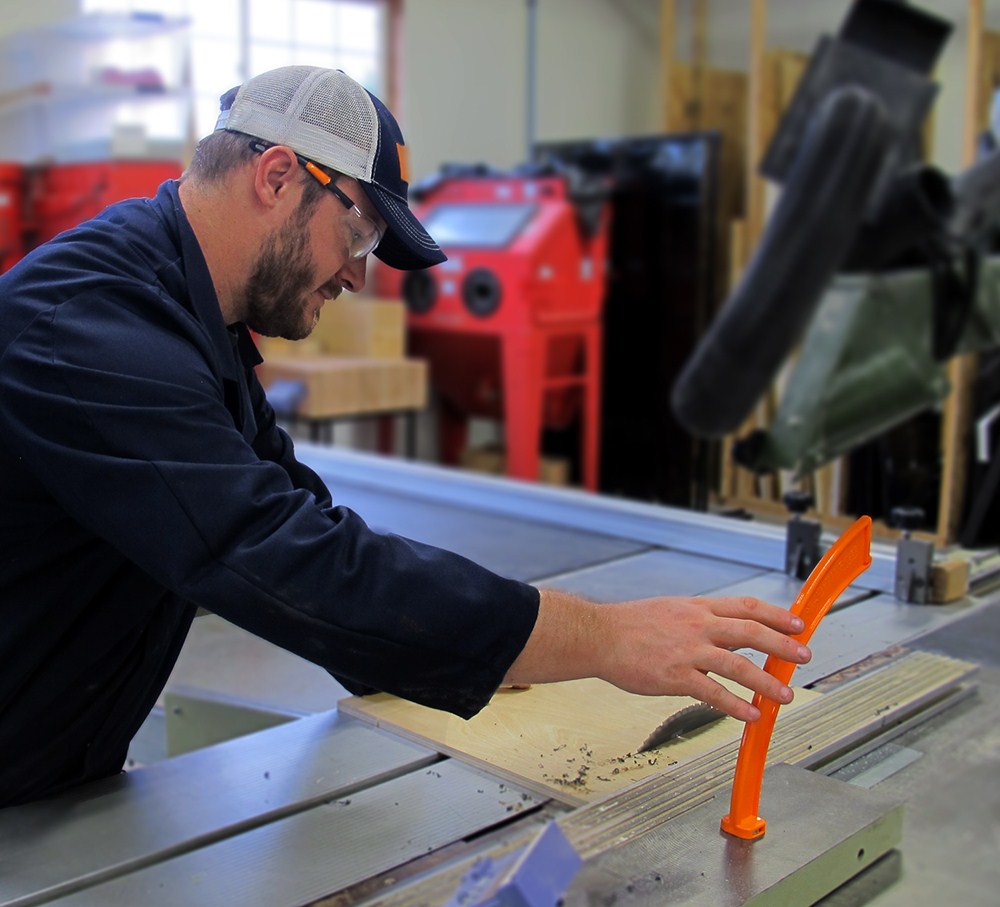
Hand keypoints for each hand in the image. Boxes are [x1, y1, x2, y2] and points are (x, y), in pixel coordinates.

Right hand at [504, 590, 810, 722]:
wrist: (598, 635)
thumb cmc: (629, 625)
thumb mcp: (670, 609)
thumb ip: (698, 619)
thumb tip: (724, 631)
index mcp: (697, 608)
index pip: (746, 607)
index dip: (777, 615)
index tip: (798, 623)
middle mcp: (697, 626)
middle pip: (750, 632)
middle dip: (783, 644)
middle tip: (804, 655)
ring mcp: (687, 651)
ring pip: (738, 665)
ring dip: (766, 681)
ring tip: (786, 694)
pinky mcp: (675, 676)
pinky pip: (713, 692)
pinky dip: (736, 705)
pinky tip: (750, 714)